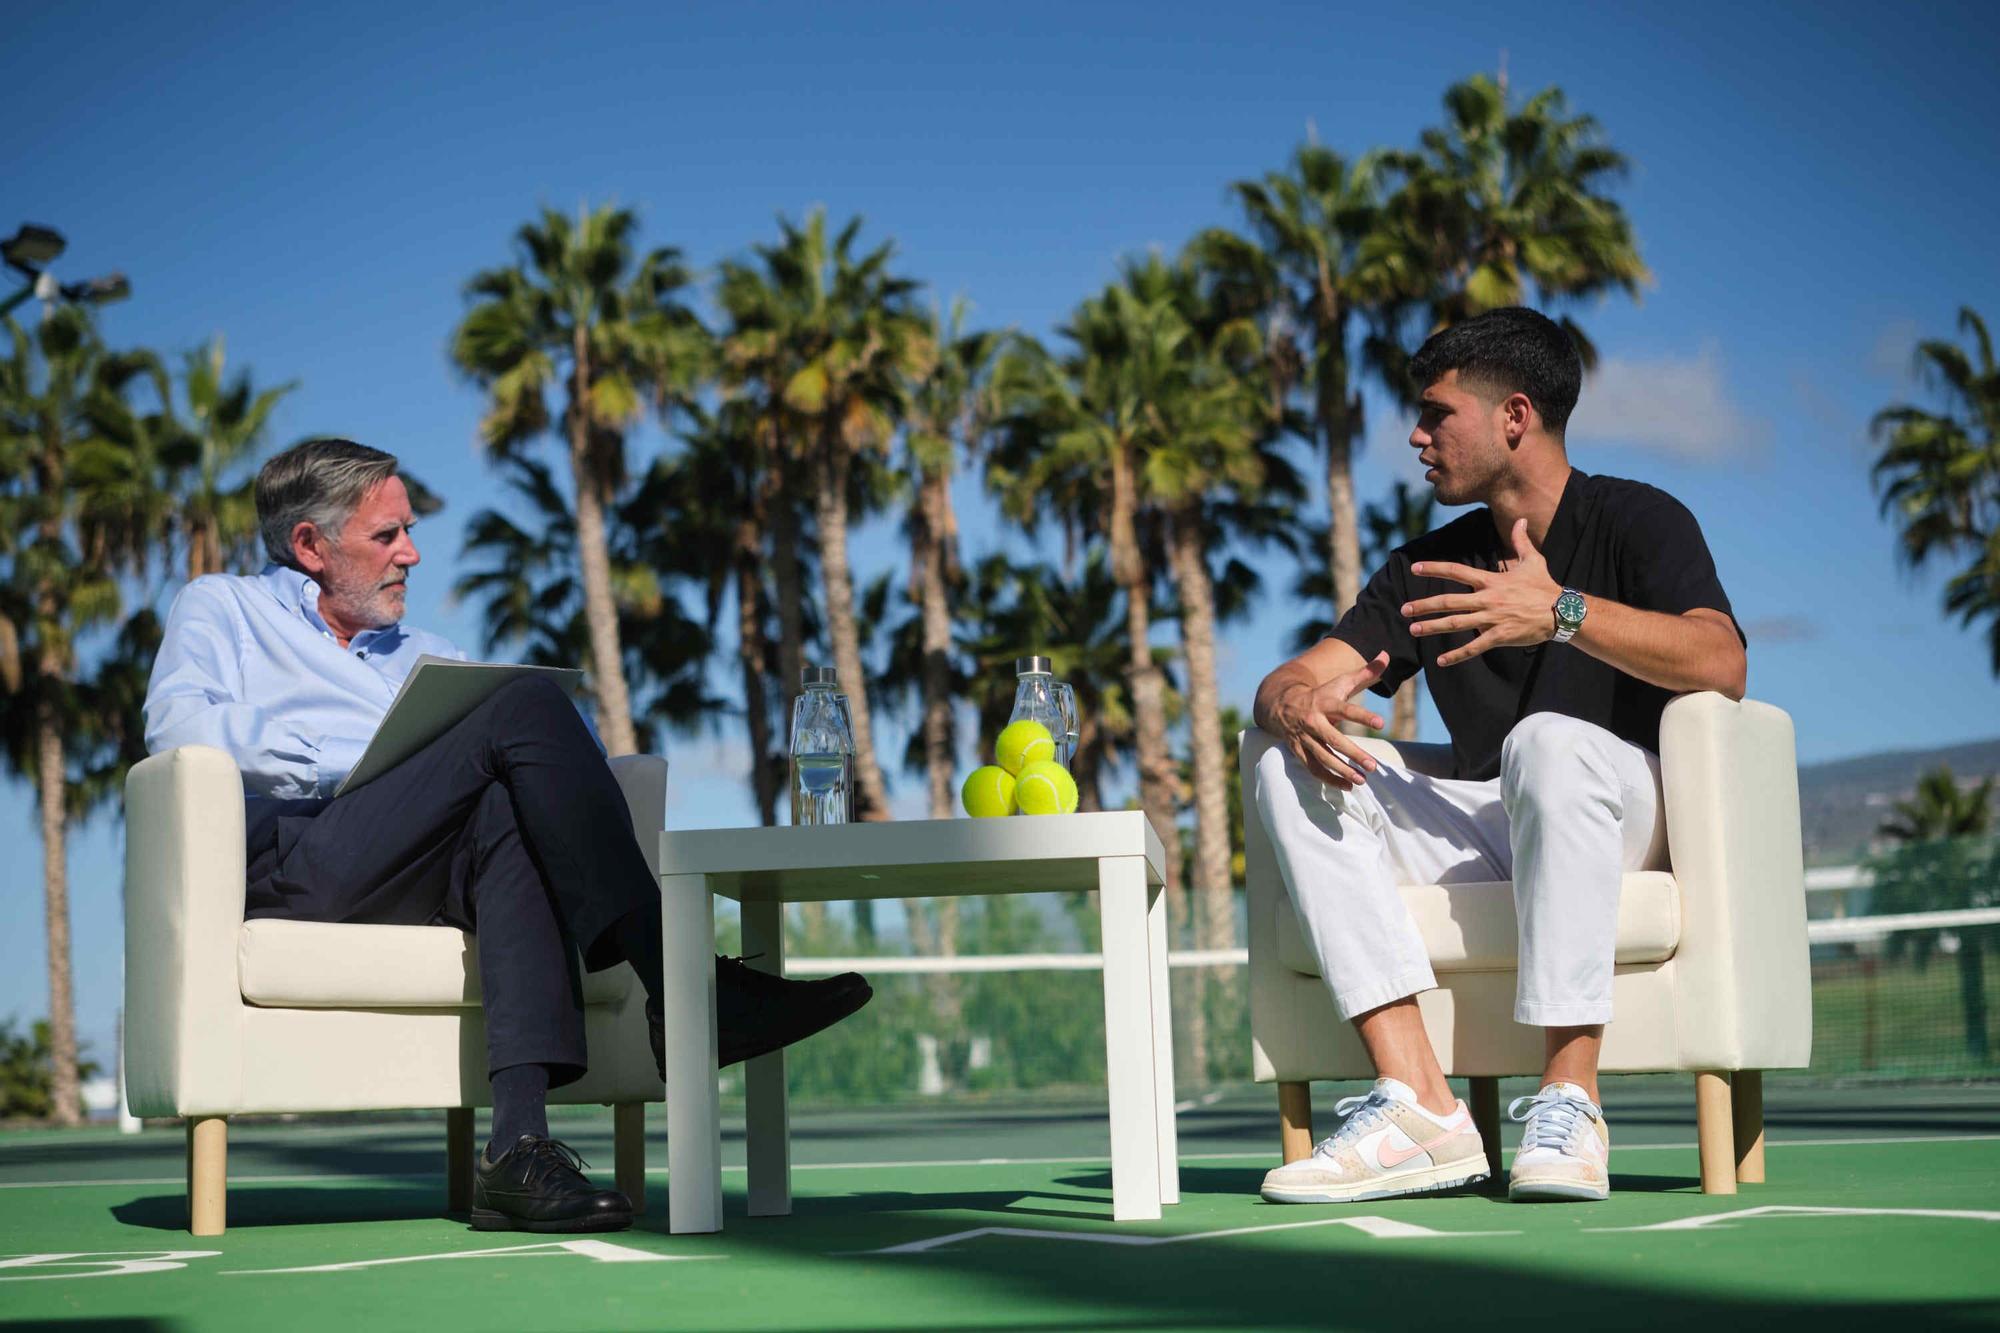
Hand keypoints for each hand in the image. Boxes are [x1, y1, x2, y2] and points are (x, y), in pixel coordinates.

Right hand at [1272, 651, 1389, 790]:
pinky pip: (1313, 768)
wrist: (1281, 703)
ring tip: (1362, 780)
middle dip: (1353, 753)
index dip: (1363, 715)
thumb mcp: (1340, 682)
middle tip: (1373, 765)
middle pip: (1334, 739)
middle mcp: (1313, 721)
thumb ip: (1365, 671)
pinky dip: (1329, 779)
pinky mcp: (1299, 750)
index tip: (1382, 723)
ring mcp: (1304, 737)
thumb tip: (1386, 654)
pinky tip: (1348, 786)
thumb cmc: (1320, 694)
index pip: (1346, 709)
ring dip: (1342, 771)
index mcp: (1325, 702)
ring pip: (1323, 757)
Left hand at [1403, 518, 1562, 666]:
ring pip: (1456, 624)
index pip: (1457, 571)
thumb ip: (1521, 541)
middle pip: (1449, 601)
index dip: (1434, 568)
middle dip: (1424, 605)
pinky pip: (1474, 647)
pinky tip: (1441, 661)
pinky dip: (1457, 655)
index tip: (1415, 568)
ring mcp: (1492, 618)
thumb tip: (1520, 519)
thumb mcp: (1533, 560)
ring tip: (1413, 630)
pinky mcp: (1500, 636)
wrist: (1562, 611)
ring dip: (1433, 627)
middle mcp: (1487, 599)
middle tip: (1404, 609)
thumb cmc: (1544, 586)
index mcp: (1491, 580)